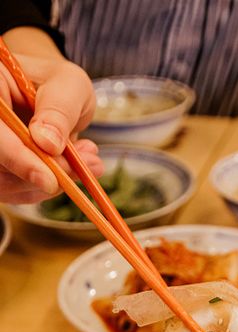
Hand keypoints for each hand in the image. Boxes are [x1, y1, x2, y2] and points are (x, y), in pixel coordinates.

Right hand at [0, 54, 102, 203]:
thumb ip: (60, 109)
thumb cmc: (60, 87)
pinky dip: (44, 190)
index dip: (18, 158)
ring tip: (83, 164)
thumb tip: (47, 142)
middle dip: (42, 174)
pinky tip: (68, 172)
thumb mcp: (69, 85)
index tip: (49, 180)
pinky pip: (16, 193)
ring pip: (7, 184)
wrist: (54, 99)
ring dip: (48, 185)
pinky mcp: (1, 170)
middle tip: (82, 168)